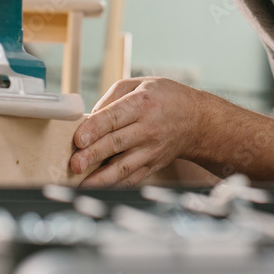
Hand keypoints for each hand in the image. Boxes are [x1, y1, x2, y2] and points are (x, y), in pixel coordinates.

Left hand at [70, 77, 206, 187]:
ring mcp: (152, 149)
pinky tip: (100, 189)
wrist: (197, 120)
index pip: (115, 117)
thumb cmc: (166, 98)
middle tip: (75, 164)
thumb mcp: (140, 84)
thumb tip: (90, 117)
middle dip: (93, 155)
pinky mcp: (154, 164)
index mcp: (142, 104)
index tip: (78, 139)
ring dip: (102, 177)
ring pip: (125, 166)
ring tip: (83, 183)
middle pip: (116, 143)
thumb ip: (112, 96)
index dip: (95, 128)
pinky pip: (134, 177)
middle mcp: (148, 128)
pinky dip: (117, 185)